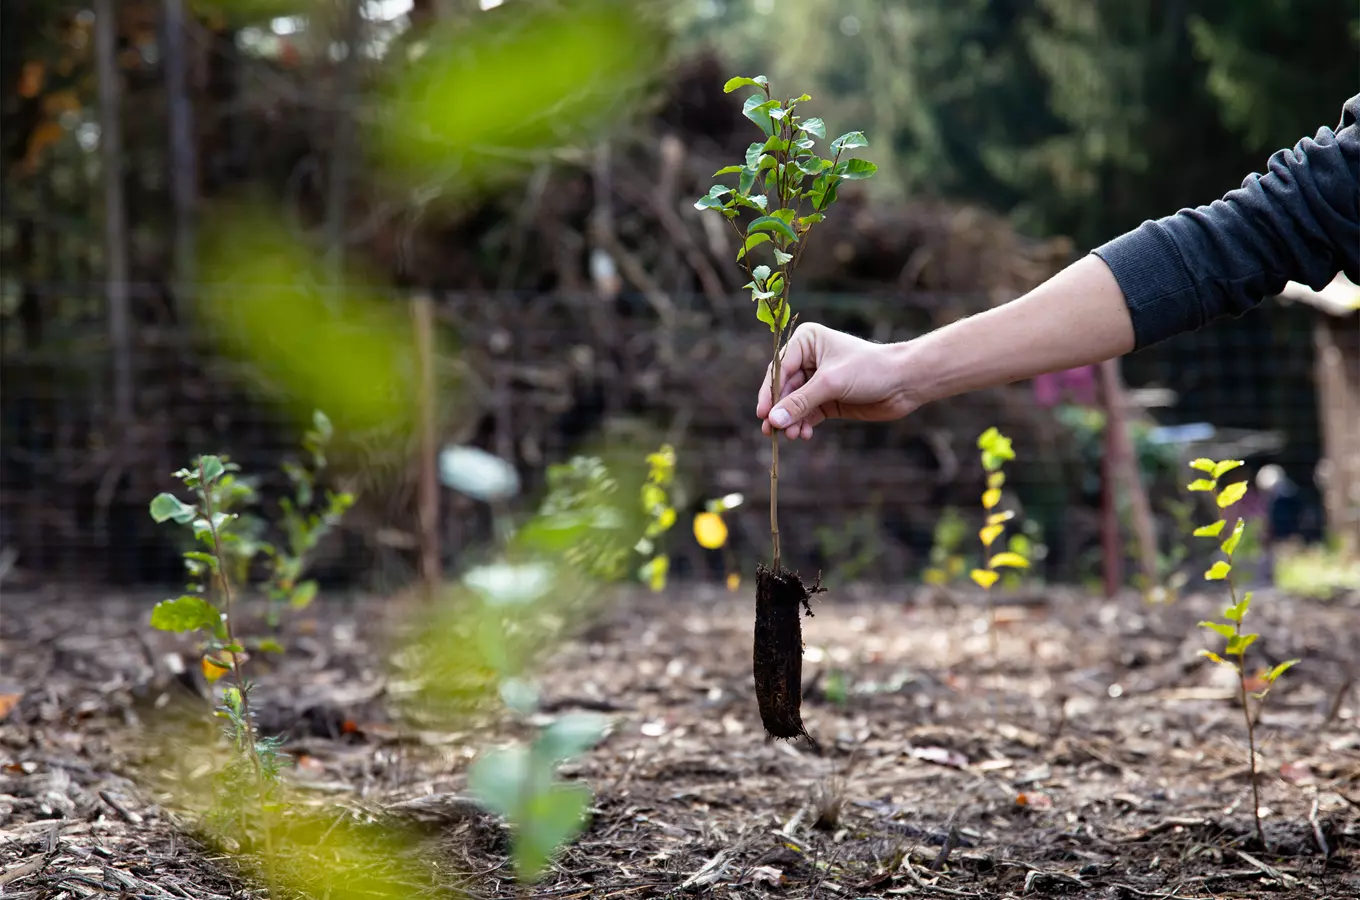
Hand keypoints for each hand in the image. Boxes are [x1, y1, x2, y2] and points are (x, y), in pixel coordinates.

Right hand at [756, 323, 922, 439]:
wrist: (905, 383)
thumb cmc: (869, 370)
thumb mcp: (831, 384)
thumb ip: (800, 403)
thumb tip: (773, 420)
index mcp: (806, 341)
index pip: (779, 369)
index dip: (769, 393)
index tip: (763, 414)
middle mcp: (809, 359)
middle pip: (784, 389)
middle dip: (780, 410)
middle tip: (771, 431)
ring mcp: (818, 381)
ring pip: (795, 404)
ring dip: (791, 421)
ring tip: (791, 436)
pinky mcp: (828, 400)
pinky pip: (808, 414)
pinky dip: (804, 424)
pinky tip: (804, 434)